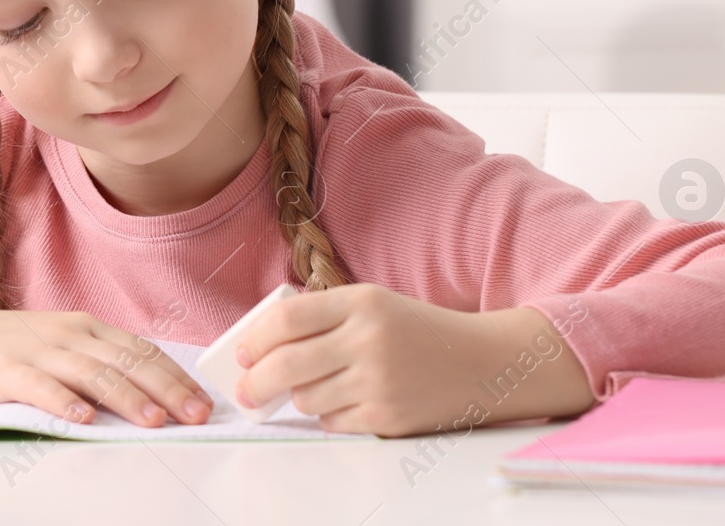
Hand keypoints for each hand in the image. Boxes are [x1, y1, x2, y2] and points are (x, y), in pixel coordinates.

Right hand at [0, 294, 214, 427]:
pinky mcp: (5, 371)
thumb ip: (95, 361)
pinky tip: (84, 420)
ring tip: (154, 420)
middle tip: (195, 415)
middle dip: (166, 390)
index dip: (175, 376)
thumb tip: (147, 389)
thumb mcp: (56, 344)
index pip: (141, 350)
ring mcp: (36, 351)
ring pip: (92, 374)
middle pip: (126, 362)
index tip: (203, 401)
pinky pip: (40, 387)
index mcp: (84, 327)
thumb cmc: (0, 348)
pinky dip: (64, 403)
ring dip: (127, 397)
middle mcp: (67, 334)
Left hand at [232, 283, 593, 436]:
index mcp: (362, 302)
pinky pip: (332, 421)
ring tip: (317, 386)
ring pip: (306, 397)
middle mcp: (369, 339)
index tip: (243, 354)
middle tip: (245, 390)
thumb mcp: (373, 304)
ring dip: (300, 396)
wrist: (482, 363)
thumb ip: (322, 316)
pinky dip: (329, 415)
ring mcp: (378, 381)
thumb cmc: (417, 331)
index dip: (255, 338)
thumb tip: (260, 343)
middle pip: (286, 364)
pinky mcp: (386, 416)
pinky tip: (347, 400)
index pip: (287, 318)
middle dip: (256, 381)